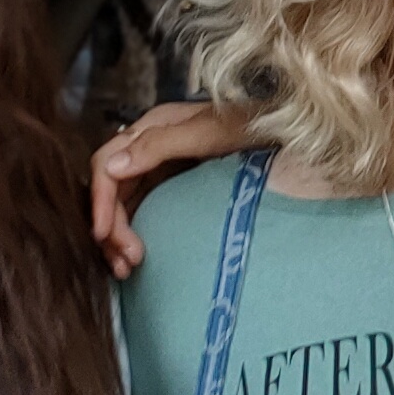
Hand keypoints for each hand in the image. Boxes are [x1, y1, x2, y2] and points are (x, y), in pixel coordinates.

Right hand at [90, 97, 254, 276]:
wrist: (294, 135)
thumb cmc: (258, 126)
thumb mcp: (212, 133)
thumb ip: (161, 145)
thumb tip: (112, 168)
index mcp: (154, 125)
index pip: (108, 163)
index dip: (99, 200)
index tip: (105, 235)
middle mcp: (153, 145)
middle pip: (112, 188)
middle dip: (112, 226)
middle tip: (127, 261)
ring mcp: (164, 166)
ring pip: (124, 203)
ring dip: (119, 235)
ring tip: (127, 268)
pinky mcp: (176, 184)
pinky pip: (144, 209)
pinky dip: (136, 233)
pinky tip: (139, 258)